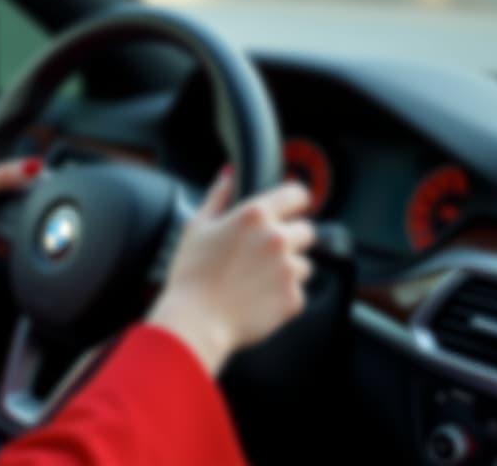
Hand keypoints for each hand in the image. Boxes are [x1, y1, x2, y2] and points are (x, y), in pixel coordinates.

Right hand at [148, 168, 314, 374]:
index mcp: (255, 215)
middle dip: (290, 239)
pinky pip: (297, 292)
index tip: (288, 211)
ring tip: (255, 280)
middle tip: (261, 254)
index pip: (298, 194)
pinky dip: (281, 296)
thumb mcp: (197, 227)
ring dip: (287, 269)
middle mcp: (277, 238)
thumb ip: (218, 196)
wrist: (194, 322)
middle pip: (306, 230)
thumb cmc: (191, 275)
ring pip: (303, 263)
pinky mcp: (293, 298)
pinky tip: (256, 299)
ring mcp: (288, 270)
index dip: (293, 202)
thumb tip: (229, 174)